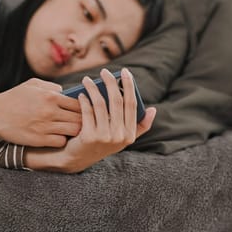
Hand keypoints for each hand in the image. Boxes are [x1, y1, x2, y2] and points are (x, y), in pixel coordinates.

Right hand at [0, 78, 81, 146]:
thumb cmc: (14, 97)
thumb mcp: (32, 85)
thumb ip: (51, 87)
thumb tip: (66, 92)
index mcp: (51, 96)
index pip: (79, 103)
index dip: (84, 108)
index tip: (82, 111)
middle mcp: (50, 111)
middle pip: (80, 118)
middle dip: (84, 120)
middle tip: (81, 123)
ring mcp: (45, 126)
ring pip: (73, 131)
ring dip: (75, 131)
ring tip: (71, 130)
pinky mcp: (38, 139)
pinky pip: (60, 141)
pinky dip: (62, 140)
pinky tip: (58, 137)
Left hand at [24, 68, 155, 172]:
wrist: (77, 160)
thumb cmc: (101, 144)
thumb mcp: (123, 138)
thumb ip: (140, 126)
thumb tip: (154, 109)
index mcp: (130, 134)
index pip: (132, 104)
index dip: (129, 86)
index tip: (125, 72)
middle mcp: (120, 136)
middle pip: (117, 101)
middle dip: (110, 82)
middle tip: (104, 71)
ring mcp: (105, 137)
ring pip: (100, 104)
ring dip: (93, 88)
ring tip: (87, 80)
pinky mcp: (89, 137)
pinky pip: (88, 112)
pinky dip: (84, 100)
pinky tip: (81, 94)